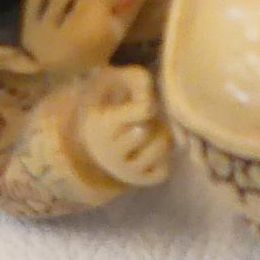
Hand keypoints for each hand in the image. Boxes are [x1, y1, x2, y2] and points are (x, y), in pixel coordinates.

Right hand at [76, 66, 172, 187]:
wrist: (95, 140)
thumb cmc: (109, 103)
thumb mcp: (114, 83)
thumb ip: (135, 78)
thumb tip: (153, 94)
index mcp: (103, 126)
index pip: (144, 111)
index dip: (149, 103)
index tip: (144, 103)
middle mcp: (111, 153)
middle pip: (150, 131)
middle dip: (152, 122)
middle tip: (145, 121)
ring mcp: (125, 171)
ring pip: (160, 150)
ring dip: (162, 137)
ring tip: (152, 132)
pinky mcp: (139, 181)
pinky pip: (164, 171)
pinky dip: (164, 158)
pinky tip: (153, 149)